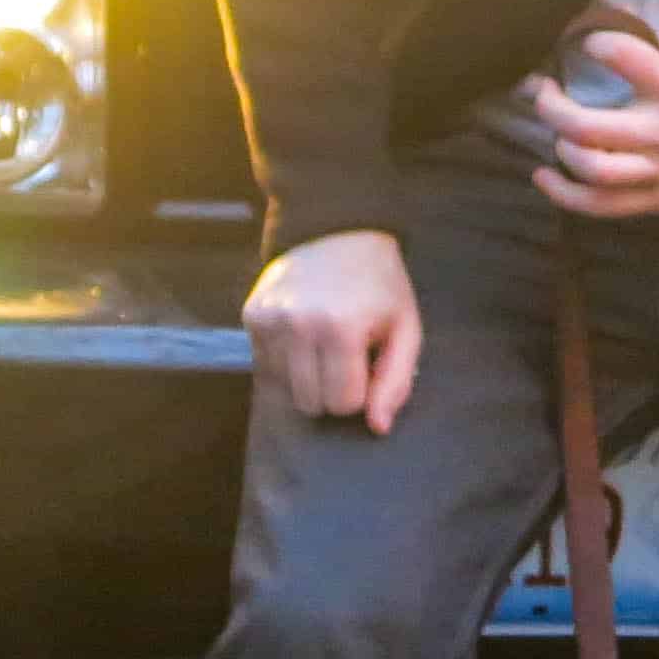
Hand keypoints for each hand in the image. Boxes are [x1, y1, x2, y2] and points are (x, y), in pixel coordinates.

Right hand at [242, 228, 421, 433]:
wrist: (339, 231)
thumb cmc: (380, 286)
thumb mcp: (405, 328)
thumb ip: (396, 382)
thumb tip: (377, 428)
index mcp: (342, 328)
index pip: (344, 404)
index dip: (361, 391)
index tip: (367, 364)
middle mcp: (299, 324)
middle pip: (312, 404)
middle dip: (333, 390)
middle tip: (346, 356)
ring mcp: (271, 318)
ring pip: (285, 392)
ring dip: (308, 378)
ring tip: (325, 344)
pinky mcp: (252, 314)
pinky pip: (265, 369)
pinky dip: (286, 363)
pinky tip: (304, 336)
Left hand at [524, 31, 658, 220]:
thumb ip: (658, 48)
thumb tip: (613, 12)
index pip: (624, 57)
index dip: (594, 43)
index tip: (585, 42)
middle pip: (587, 126)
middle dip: (551, 106)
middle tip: (545, 91)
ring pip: (591, 169)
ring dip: (559, 146)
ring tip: (554, 129)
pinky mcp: (658, 201)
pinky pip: (601, 206)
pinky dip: (565, 194)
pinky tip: (546, 176)